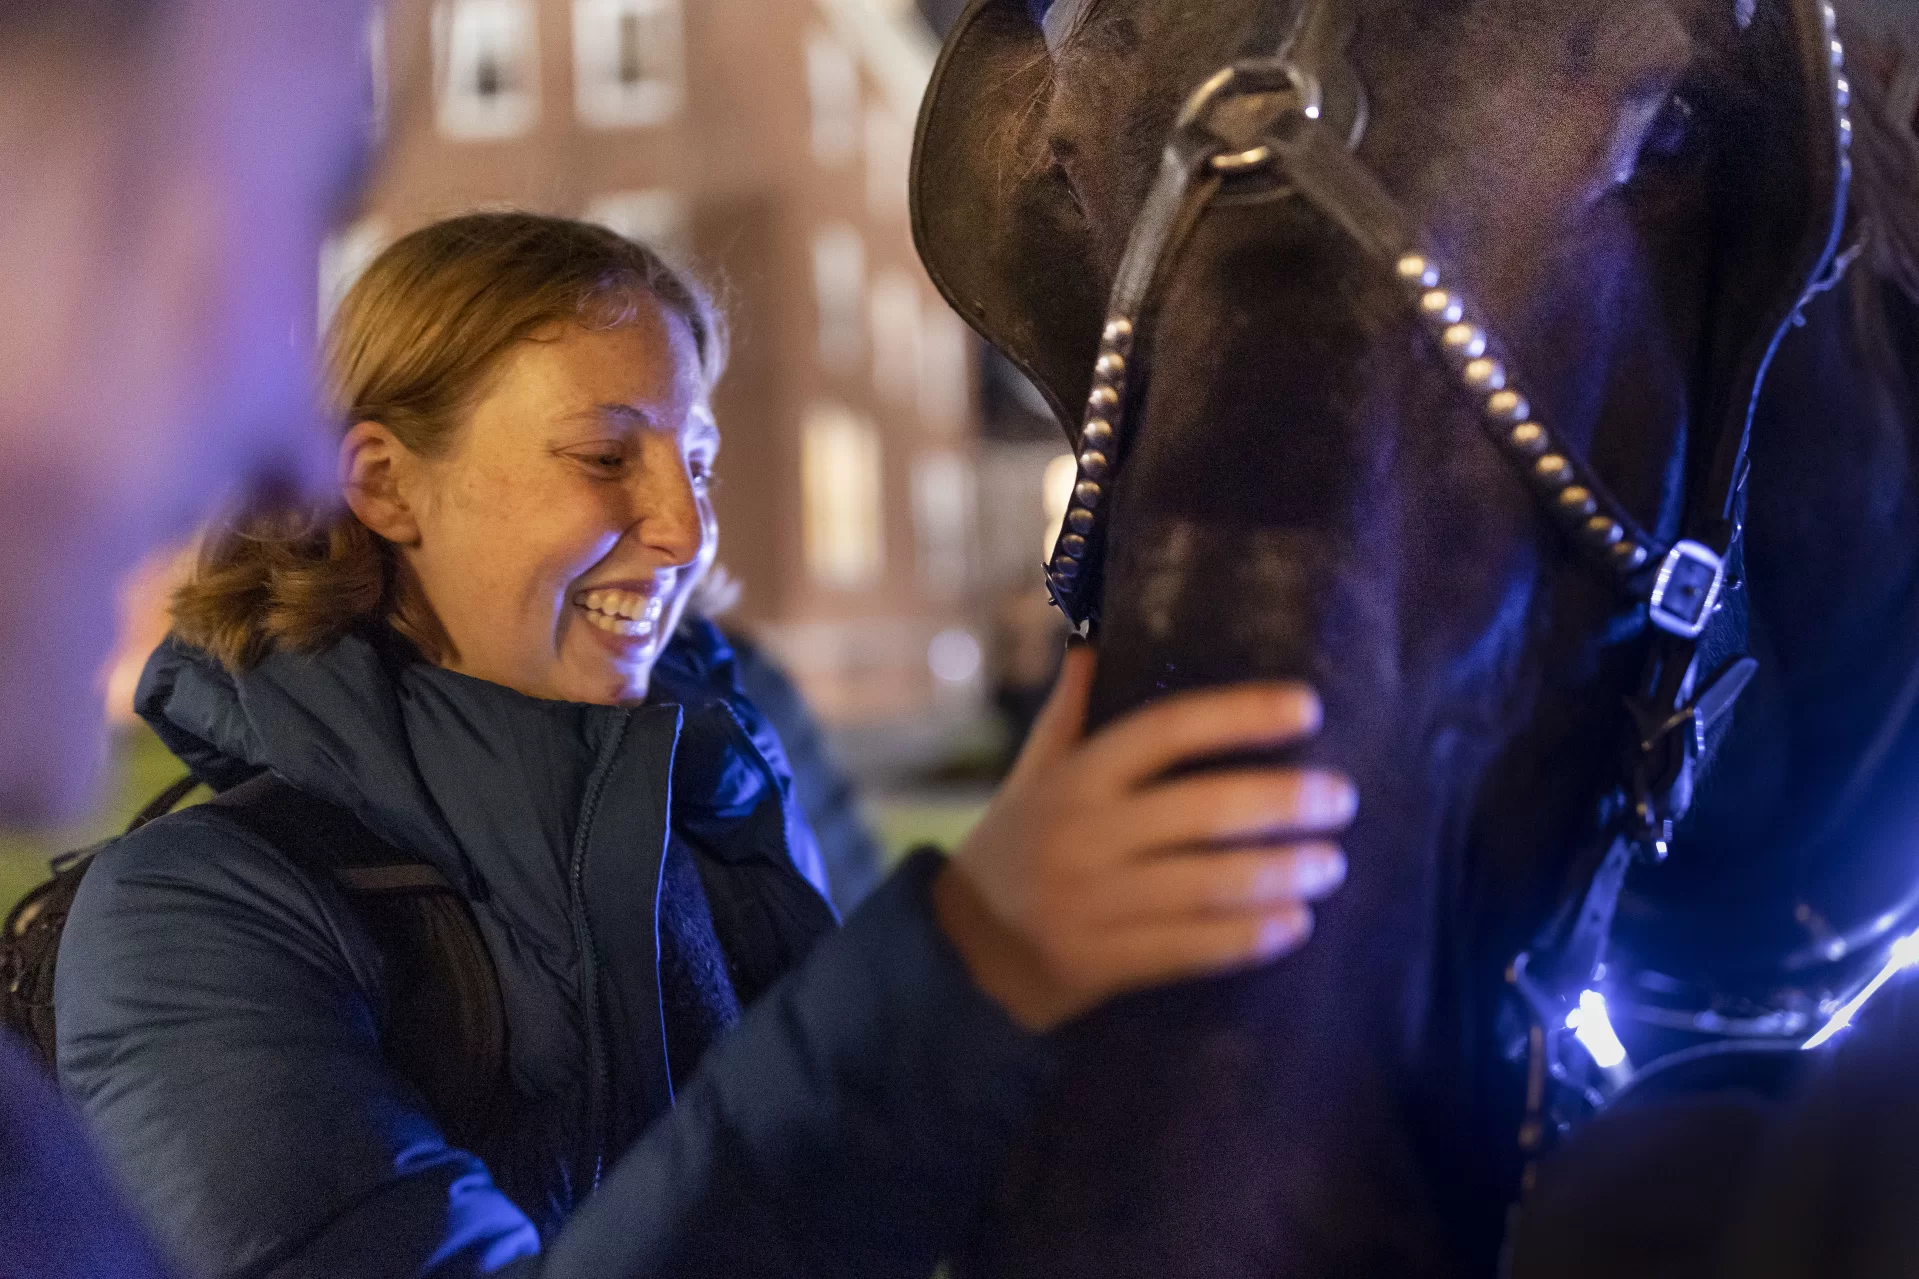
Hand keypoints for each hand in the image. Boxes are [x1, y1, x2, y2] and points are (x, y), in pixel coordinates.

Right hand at [933, 644, 1354, 1031]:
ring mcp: (1093, 901)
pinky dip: (1251, 937)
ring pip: (1208, 883)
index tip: (1308, 707)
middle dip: (1284, 802)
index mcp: (1076, 777)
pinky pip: (1192, 948)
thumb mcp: (1032, 775)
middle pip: (1203, 808)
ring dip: (1281, 872)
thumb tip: (1093, 641)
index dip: (1240, 714)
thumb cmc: (1011, 849)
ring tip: (1331, 865)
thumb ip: (1071, 714)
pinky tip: (1296, 924)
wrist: (957, 953)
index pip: (1167, 729)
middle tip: (1341, 799)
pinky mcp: (1102, 962)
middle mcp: (1085, 833)